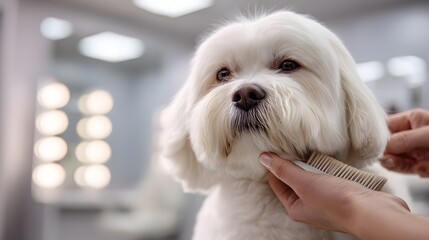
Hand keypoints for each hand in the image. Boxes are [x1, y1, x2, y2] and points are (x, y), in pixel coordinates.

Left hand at [260, 153, 409, 233]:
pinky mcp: (341, 196)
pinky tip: (328, 160)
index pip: (277, 184)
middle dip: (294, 164)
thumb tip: (264, 159)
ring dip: (312, 166)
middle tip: (293, 146)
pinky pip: (328, 179)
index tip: (276, 148)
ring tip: (310, 151)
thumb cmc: (338, 201)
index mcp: (295, 208)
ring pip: (312, 179)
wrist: (373, 212)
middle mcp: (309, 208)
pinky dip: (326, 169)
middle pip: (294, 181)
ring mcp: (325, 202)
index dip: (274, 166)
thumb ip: (284, 170)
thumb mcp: (305, 182)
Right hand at [381, 108, 428, 176]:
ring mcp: (412, 150)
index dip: (375, 136)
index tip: (373, 147)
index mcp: (410, 120)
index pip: (383, 126)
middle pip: (384, 145)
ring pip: (390, 159)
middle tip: (392, 160)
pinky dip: (409, 170)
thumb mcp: (428, 135)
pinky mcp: (417, 164)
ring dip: (398, 164)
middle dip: (387, 154)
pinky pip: (402, 169)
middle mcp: (408, 135)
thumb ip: (404, 139)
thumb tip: (381, 148)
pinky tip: (422, 168)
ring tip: (412, 164)